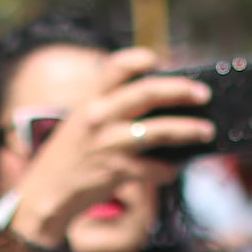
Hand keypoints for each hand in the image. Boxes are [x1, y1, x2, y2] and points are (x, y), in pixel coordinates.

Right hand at [0, 52, 207, 248]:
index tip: (160, 60)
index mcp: (90, 99)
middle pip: (148, 92)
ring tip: (206, 130)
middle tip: (203, 93)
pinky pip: (154, 168)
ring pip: (158, 130)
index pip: (116, 67)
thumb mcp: (81, 122)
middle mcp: (98, 116)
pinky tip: (172, 170)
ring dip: (188, 130)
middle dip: (181, 91)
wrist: (44, 193)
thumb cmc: (69, 156)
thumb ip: (112, 109)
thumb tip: (162, 106)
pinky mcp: (115, 170)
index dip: (141, 58)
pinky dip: (168, 169)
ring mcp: (107, 143)